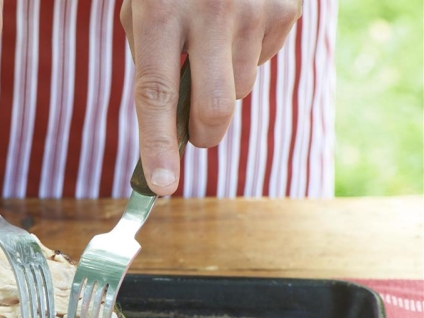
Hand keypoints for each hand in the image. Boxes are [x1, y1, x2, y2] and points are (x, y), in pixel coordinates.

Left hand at [121, 0, 301, 194]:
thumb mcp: (145, 7)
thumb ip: (155, 61)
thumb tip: (173, 122)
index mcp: (161, 12)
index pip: (156, 94)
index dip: (158, 146)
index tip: (161, 186)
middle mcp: (211, 11)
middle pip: (214, 111)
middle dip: (203, 134)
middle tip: (195, 129)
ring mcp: (255, 10)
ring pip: (239, 91)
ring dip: (225, 82)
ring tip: (216, 37)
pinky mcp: (285, 10)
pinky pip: (262, 63)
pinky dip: (248, 56)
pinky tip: (239, 23)